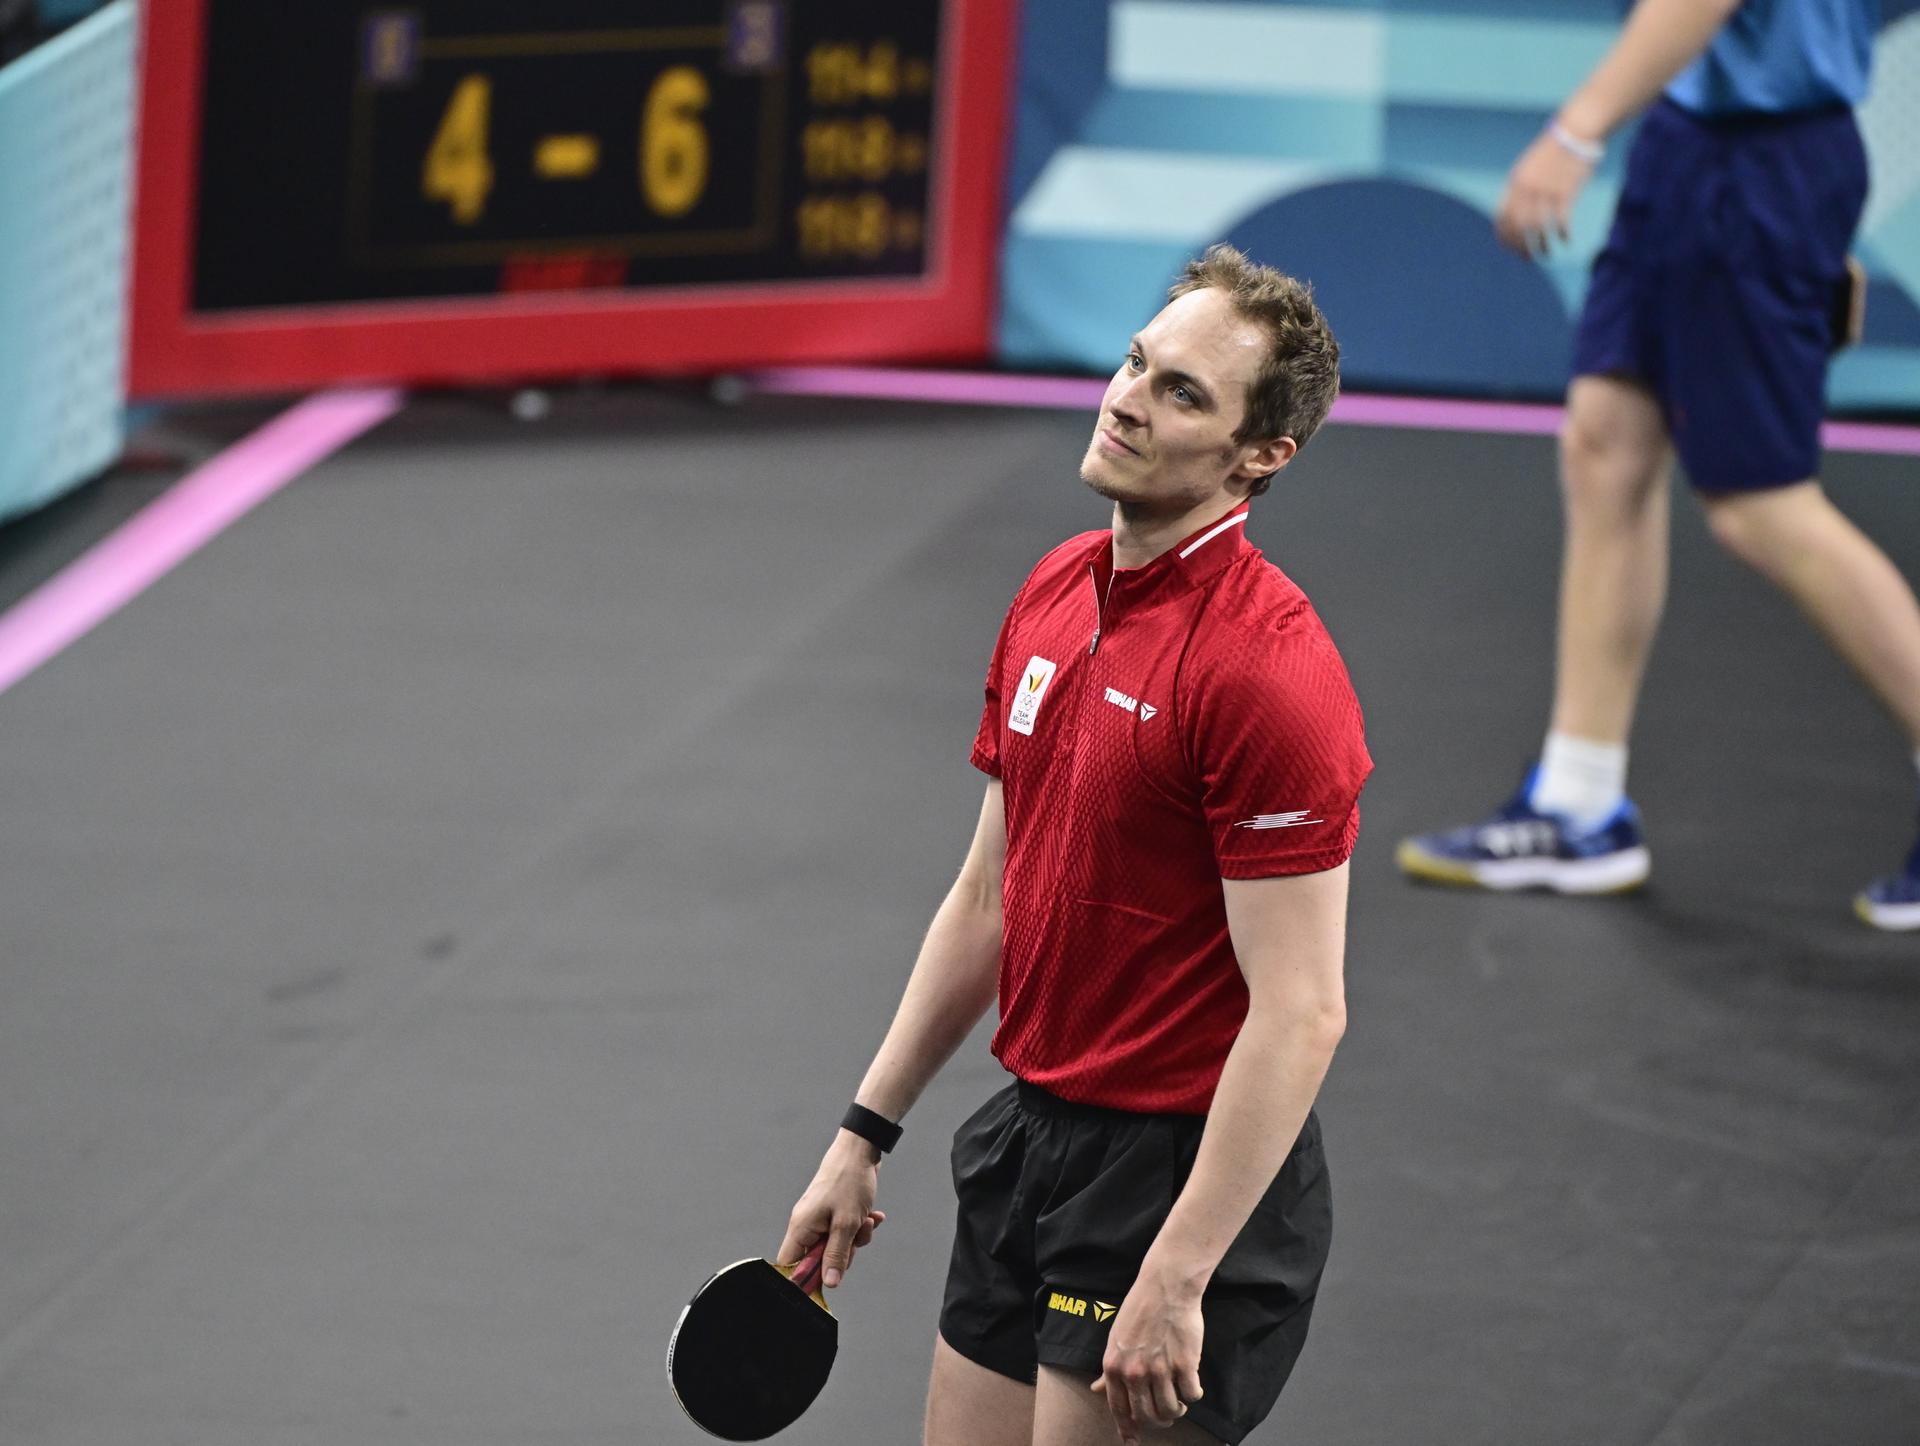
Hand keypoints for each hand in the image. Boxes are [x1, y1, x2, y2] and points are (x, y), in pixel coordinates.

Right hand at [776, 1131, 886, 1288]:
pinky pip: (847, 1231)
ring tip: (866, 1220)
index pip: (789, 1265)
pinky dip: (860, 1226)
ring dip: (857, 1238)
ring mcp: (821, 1218)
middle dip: (843, 1253)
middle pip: (818, 1259)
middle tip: (854, 1239)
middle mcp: (807, 1224)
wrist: (862, 1150)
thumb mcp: (847, 1224)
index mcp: (801, 1228)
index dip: (805, 1279)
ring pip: (837, 1245)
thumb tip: (829, 1283)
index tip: (827, 1279)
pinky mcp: (835, 1212)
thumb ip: (837, 1256)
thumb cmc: (850, 1181)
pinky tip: (873, 1215)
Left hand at [1090, 1267, 1205, 1443]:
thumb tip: (1096, 1388)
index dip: (1127, 1428)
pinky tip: (1192, 1385)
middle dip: (1158, 1422)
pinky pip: (1192, 1395)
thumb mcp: (1115, 1338)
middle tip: (1166, 1415)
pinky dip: (1193, 1395)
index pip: (1118, 1409)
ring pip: (1170, 1410)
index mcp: (1114, 1366)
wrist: (1166, 1287)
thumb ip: (1109, 1368)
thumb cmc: (1139, 1310)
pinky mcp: (1185, 1364)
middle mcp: (1135, 1372)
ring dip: (1177, 1410)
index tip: (1132, 1441)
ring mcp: (1160, 1369)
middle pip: (1146, 1416)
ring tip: (1179, 1400)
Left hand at [1495, 129, 1594, 258]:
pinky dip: (1563, 234)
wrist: (1575, 131)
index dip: (1505, 237)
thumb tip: (1515, 213)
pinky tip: (1566, 241)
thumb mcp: (1529, 167)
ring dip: (1541, 245)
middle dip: (1521, 247)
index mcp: (1515, 184)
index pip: (1503, 218)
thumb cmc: (1554, 151)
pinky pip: (1560, 221)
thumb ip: (1521, 189)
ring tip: (1546, 254)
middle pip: (1518, 228)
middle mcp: (1527, 190)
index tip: (1510, 248)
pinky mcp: (1565, 192)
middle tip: (1528, 259)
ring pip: (1537, 228)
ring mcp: (1546, 191)